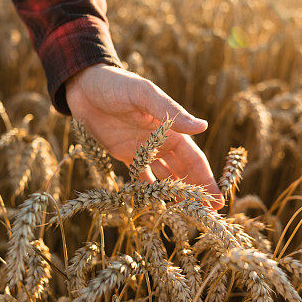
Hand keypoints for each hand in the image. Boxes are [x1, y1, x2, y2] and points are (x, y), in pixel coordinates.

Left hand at [66, 64, 222, 209]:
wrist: (83, 84)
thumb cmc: (116, 83)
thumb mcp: (143, 94)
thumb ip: (170, 111)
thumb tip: (202, 127)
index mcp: (171, 128)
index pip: (194, 159)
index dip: (206, 180)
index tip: (218, 201)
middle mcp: (160, 141)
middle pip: (184, 172)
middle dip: (196, 193)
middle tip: (208, 217)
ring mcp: (142, 148)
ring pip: (165, 176)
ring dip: (176, 194)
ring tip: (187, 215)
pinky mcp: (123, 153)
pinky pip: (140, 176)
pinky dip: (148, 190)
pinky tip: (155, 205)